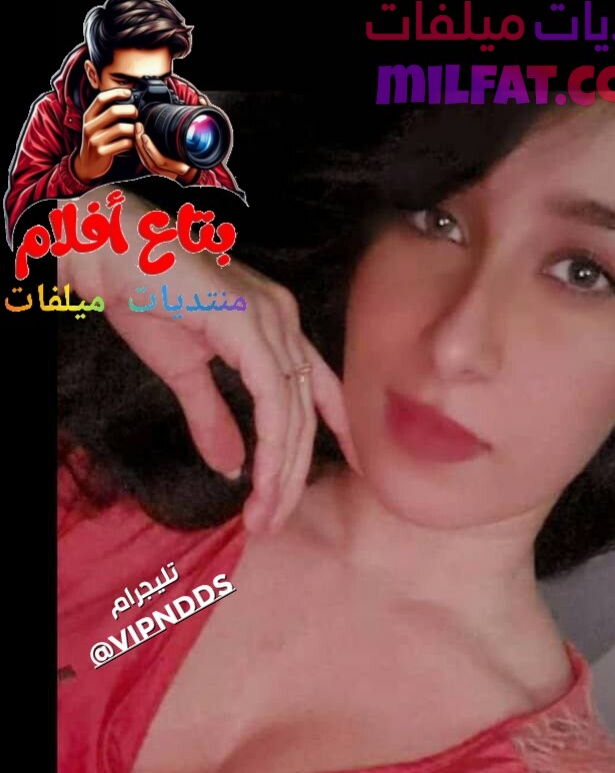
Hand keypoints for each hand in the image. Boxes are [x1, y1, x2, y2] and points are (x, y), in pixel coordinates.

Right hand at [58, 191, 362, 536]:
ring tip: (261, 516)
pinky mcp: (250, 324)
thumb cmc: (142, 296)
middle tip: (271, 521)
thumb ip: (212, 418)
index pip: (319, 386)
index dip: (339, 428)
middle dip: (293, 475)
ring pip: (292, 413)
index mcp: (275, 325)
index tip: (348, 467)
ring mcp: (272, 318)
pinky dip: (271, 446)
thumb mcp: (184, 372)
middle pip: (305, 413)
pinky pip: (273, 399)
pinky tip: (262, 479)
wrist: (108, 251)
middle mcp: (284, 319)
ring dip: (280, 474)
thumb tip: (231, 468)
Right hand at [73, 88, 138, 182]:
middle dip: (130, 110)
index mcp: (88, 117)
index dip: (116, 93)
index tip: (128, 93)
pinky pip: (124, 144)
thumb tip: (124, 101)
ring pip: (121, 128)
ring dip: (133, 128)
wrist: (86, 165)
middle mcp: (90, 126)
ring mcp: (95, 140)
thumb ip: (103, 115)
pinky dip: (133, 142)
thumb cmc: (95, 142)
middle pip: (113, 111)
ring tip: (138, 129)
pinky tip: (135, 143)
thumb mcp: (94, 125)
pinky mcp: (103, 152)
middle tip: (137, 113)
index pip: (101, 98)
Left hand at [134, 121, 193, 180]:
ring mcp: (165, 175)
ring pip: (147, 164)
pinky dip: (141, 153)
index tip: (144, 135)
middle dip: (141, 144)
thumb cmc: (195, 148)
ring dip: (139, 147)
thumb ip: (187, 136)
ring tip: (137, 131)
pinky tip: (138, 141)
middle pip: (151, 162)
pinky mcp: (159, 173)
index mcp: (182, 168)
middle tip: (138, 127)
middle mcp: (173, 175)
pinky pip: (147, 165)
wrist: (196, 159)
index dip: (150, 149)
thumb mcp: (192, 142)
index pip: (162, 161)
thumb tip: (185, 121)